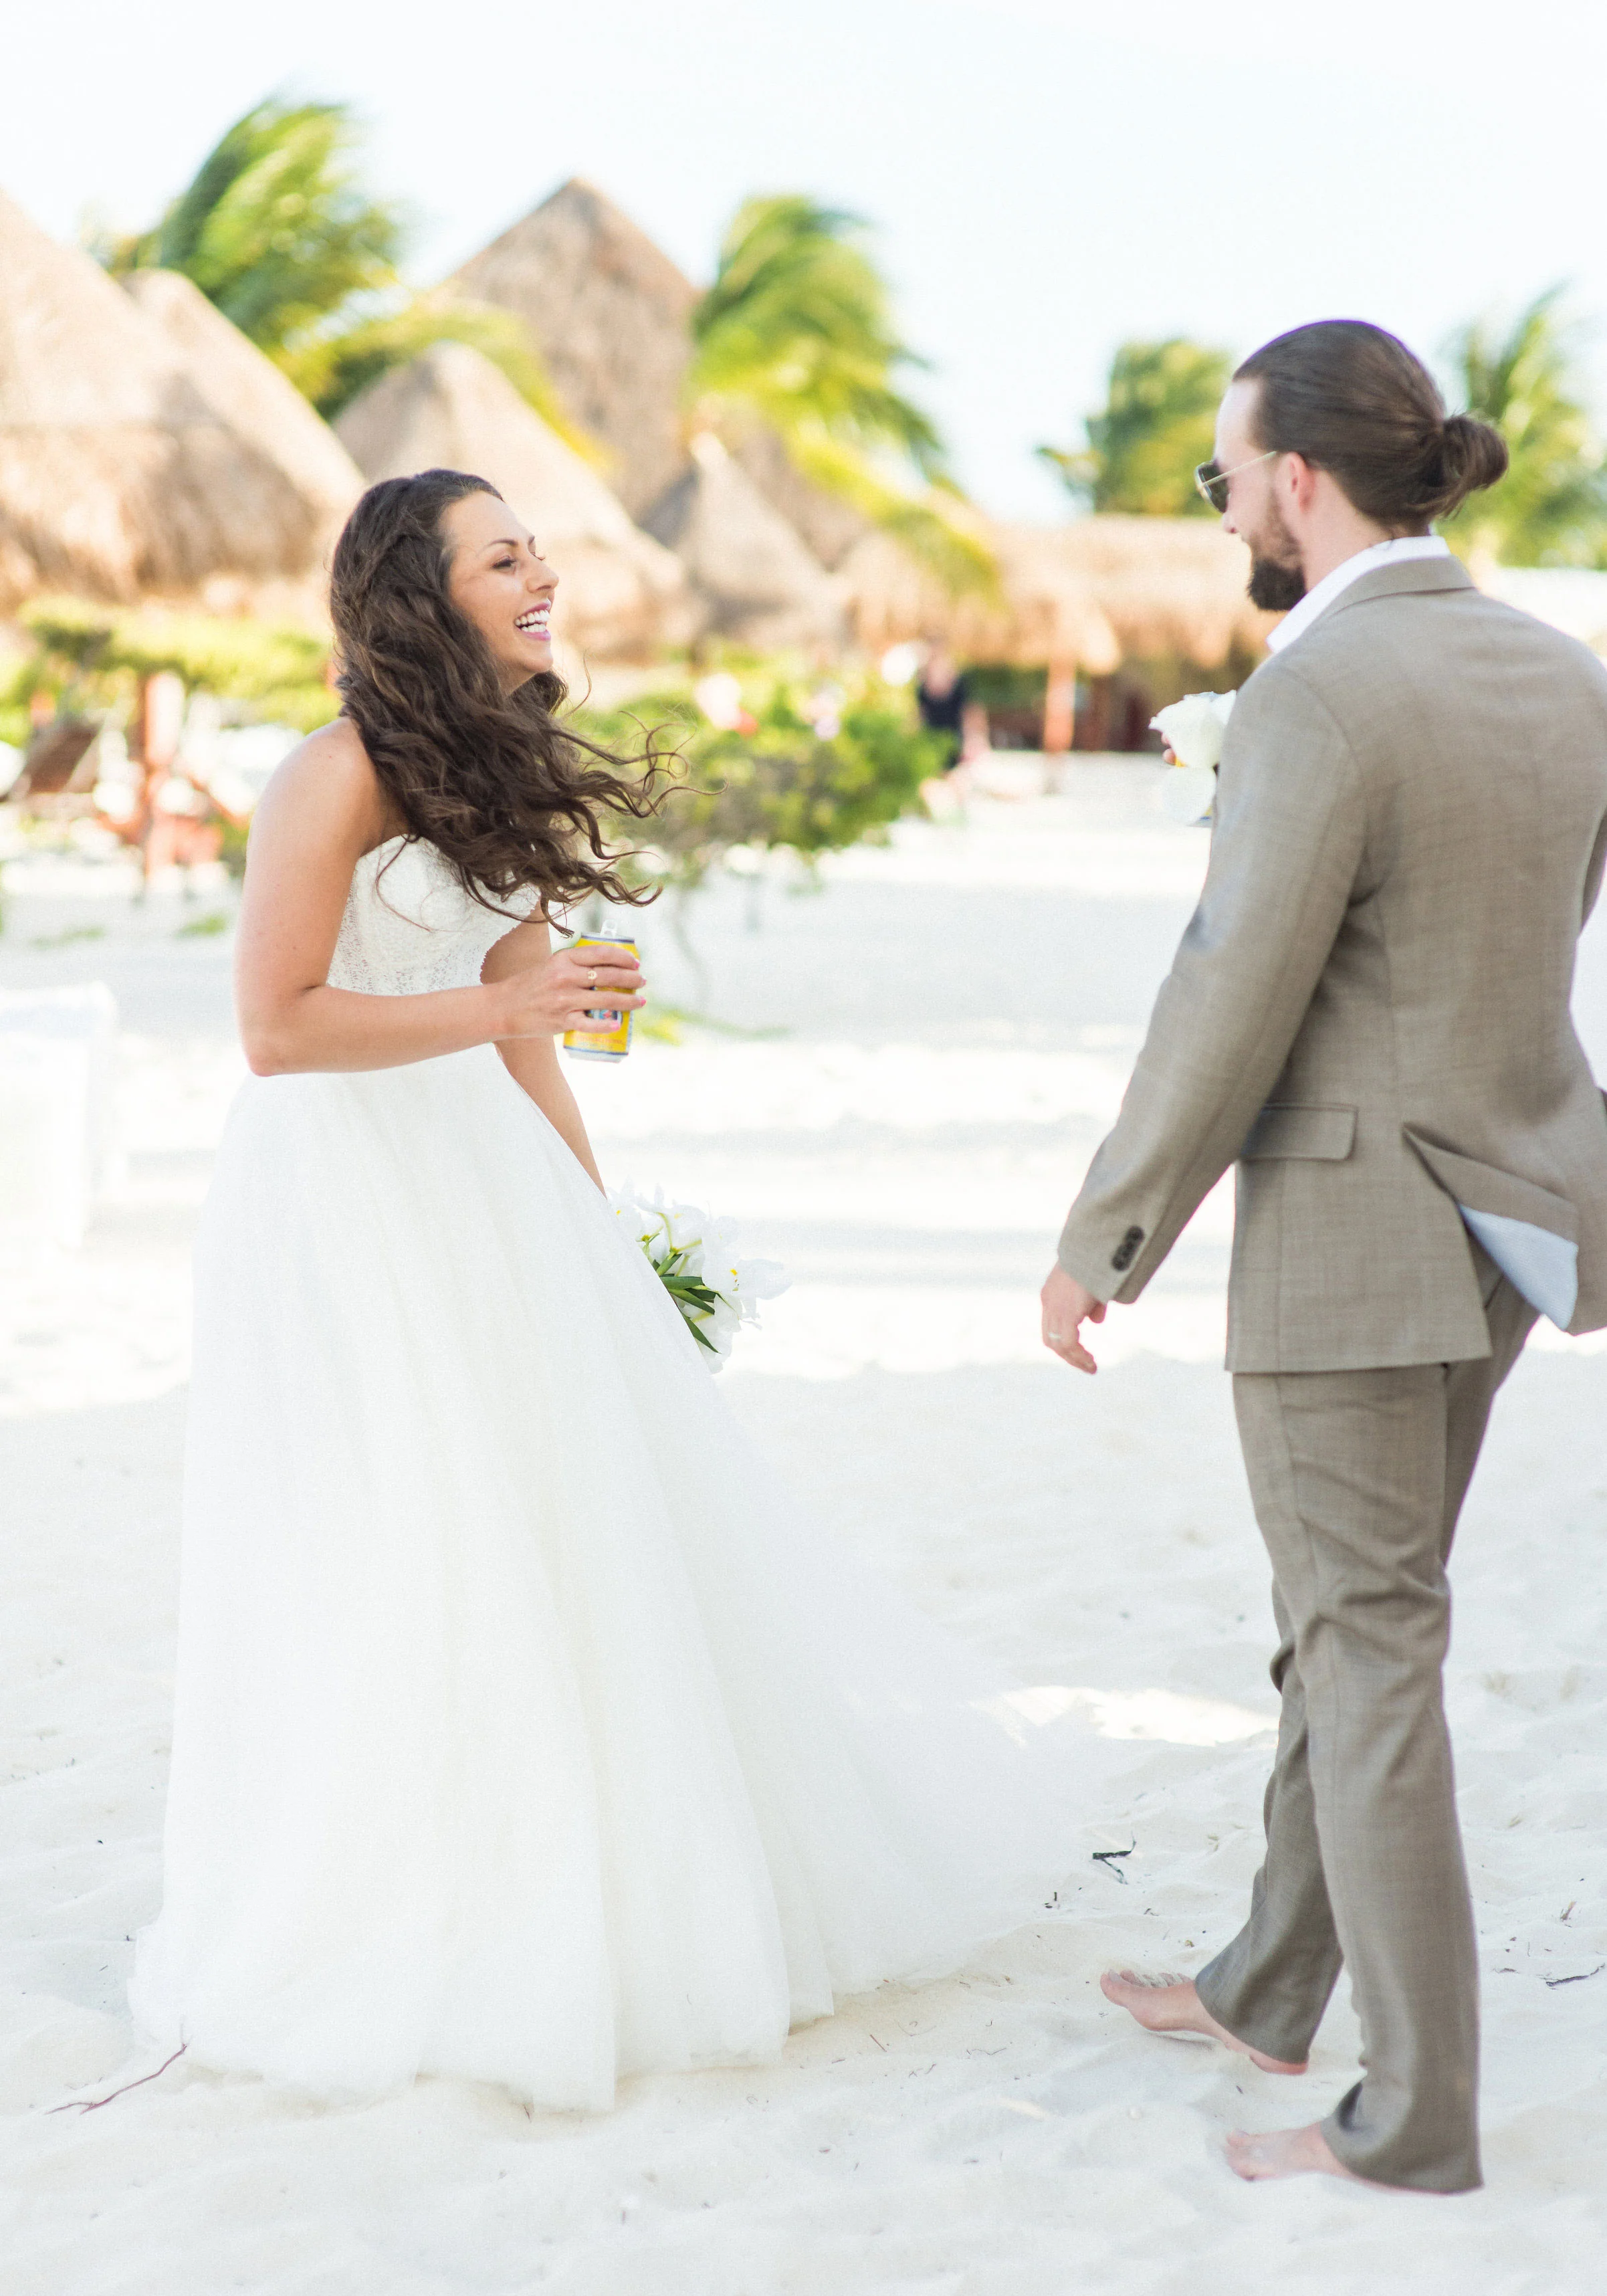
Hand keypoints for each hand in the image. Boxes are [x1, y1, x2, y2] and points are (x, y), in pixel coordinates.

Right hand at [492, 941, 646, 1039]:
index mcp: (564, 959)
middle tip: (642, 981)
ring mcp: (565, 999)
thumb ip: (573, 966)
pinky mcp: (562, 1021)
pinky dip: (606, 1024)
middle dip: (631, 979)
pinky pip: (590, 1023)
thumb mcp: (550, 966)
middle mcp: (566, 976)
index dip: (624, 957)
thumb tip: (604, 969)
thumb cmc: (529, 986)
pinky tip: (617, 1024)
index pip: (602, 953)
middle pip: (609, 975)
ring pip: (606, 999)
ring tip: (640, 1002)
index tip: (635, 962)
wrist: (503, 1008)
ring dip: (628, 1001)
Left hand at [1041, 1263, 1105, 1373]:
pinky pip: (1068, 1343)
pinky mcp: (1066, 1313)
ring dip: (1075, 1359)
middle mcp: (1048, 1303)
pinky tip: (1091, 1363)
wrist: (1094, 1248)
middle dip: (1067, 1355)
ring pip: (1058, 1345)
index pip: (1051, 1325)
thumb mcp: (1093, 1286)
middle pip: (1050, 1338)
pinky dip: (1079, 1356)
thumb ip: (1092, 1305)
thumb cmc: (1097, 1261)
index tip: (1079, 1351)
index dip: (1063, 1340)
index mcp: (1051, 1294)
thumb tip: (1095, 1322)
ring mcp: (1054, 1308)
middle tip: (1084, 1364)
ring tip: (1090, 1367)